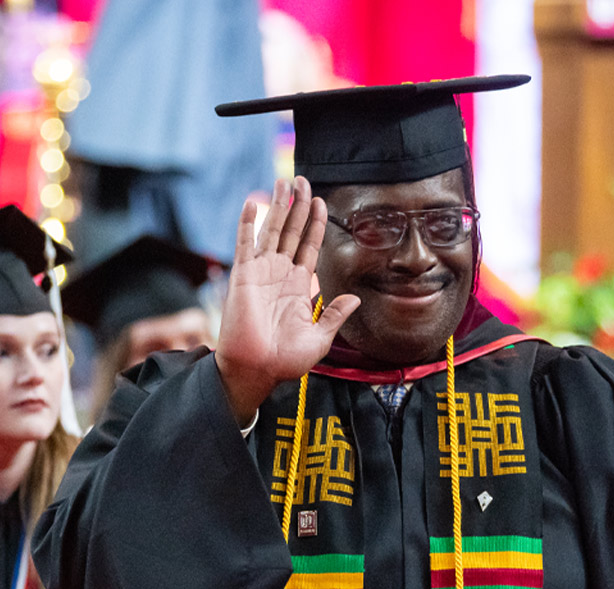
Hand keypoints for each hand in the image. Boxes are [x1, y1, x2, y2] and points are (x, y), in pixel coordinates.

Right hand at [215, 176, 359, 424]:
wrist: (257, 370)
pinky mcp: (243, 275)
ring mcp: (260, 272)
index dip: (314, 224)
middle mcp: (279, 274)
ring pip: (271, 230)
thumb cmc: (285, 360)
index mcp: (298, 286)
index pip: (308, 246)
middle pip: (291, 231)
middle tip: (302, 180)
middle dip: (298, 205)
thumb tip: (355, 299)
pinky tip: (255, 202)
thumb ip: (335, 315)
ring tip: (285, 181)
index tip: (321, 202)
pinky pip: (245, 243)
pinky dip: (249, 223)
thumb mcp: (320, 338)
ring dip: (278, 205)